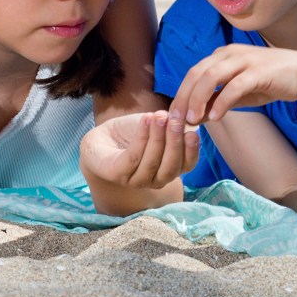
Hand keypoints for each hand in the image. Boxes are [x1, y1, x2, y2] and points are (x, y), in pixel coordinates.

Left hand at [80, 111, 198, 189]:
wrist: (103, 137)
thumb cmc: (133, 132)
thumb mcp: (157, 126)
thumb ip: (172, 124)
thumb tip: (186, 118)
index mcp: (169, 169)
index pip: (186, 165)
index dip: (192, 150)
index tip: (193, 132)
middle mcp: (155, 179)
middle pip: (170, 166)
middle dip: (174, 142)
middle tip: (175, 120)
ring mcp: (135, 180)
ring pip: (152, 162)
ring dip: (157, 138)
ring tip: (159, 116)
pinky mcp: (117, 174)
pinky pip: (132, 158)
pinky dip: (141, 138)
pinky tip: (145, 120)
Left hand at [171, 44, 296, 123]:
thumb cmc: (269, 82)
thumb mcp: (238, 94)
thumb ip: (217, 101)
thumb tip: (194, 117)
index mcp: (222, 56)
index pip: (193, 73)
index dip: (180, 94)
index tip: (173, 117)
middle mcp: (230, 53)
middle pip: (197, 73)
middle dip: (184, 97)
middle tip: (177, 120)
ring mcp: (245, 60)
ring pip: (212, 76)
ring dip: (198, 98)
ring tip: (193, 119)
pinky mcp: (260, 70)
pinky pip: (235, 85)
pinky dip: (222, 100)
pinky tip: (216, 117)